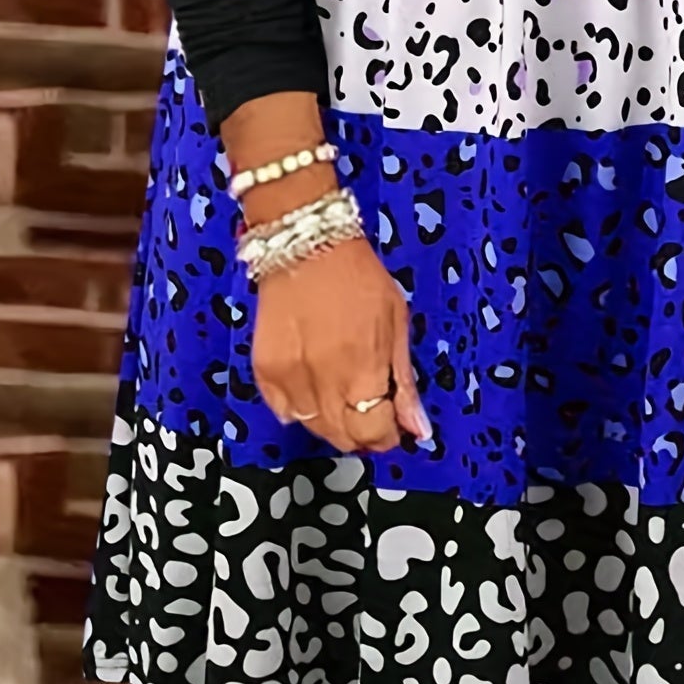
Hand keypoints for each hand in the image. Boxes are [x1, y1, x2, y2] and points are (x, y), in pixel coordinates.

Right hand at [252, 235, 430, 453]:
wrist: (306, 246)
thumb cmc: (358, 277)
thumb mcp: (396, 322)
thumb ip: (404, 381)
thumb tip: (417, 428)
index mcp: (363, 368)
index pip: (375, 431)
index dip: (388, 435)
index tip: (393, 425)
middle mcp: (324, 380)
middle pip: (344, 437)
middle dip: (364, 433)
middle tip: (373, 413)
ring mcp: (290, 378)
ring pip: (315, 429)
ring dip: (335, 423)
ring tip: (345, 397)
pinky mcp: (265, 371)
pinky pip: (284, 412)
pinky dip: (301, 409)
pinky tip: (315, 387)